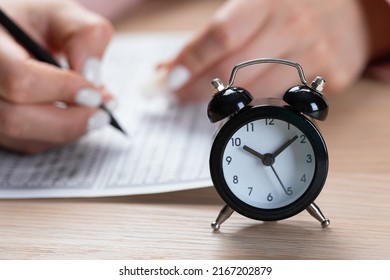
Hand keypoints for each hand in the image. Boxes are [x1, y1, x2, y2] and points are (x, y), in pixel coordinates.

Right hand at [0, 0, 112, 152]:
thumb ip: (84, 35)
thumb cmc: (34, 24)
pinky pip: (29, 144)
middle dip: (69, 121)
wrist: (14, 38)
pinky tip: (75, 118)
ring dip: (68, 131)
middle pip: (16, 119)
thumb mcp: (60, 14)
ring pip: (24, 137)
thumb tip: (92, 76)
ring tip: (95, 114)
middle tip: (102, 114)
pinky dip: (59, 135)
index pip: (20, 78)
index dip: (62, 90)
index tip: (94, 93)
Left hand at [162, 0, 389, 102]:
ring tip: (209, 100)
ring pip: (256, 92)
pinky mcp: (330, 78)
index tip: (171, 78)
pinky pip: (282, 101)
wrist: (352, 12)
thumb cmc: (294, 5)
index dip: (192, 59)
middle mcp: (293, 26)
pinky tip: (247, 101)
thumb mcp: (256, 3)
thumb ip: (216, 33)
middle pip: (235, 70)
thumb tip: (173, 66)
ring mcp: (315, 54)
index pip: (222, 34)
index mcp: (269, 0)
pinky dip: (258, 104)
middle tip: (179, 95)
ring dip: (226, 102)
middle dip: (198, 89)